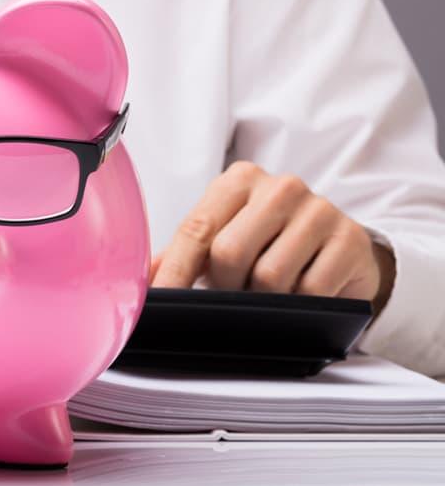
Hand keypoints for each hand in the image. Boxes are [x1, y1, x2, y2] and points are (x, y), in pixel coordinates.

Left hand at [151, 161, 395, 307]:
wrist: (343, 248)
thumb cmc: (271, 243)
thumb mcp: (225, 237)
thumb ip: (181, 255)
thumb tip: (134, 282)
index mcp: (239, 180)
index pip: (196, 228)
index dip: (175, 271)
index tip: (160, 302)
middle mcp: (280, 186)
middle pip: (230, 252)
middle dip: (226, 285)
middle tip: (234, 293)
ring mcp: (319, 209)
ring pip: (270, 276)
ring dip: (263, 298)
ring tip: (267, 293)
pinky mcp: (350, 239)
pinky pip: (311, 290)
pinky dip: (299, 304)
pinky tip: (301, 295)